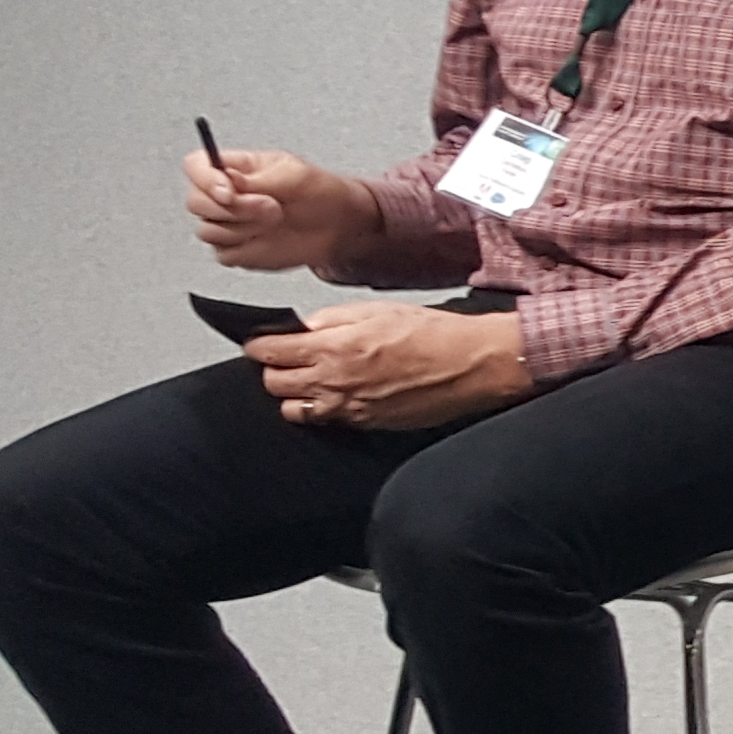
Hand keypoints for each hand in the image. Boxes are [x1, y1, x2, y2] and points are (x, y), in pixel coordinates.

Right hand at [188, 146, 376, 273]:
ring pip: (207, 230)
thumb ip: (255, 179)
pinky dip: (247, 248)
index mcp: (235, 169)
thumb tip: (224, 178)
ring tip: (276, 220)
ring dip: (244, 228)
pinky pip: (223, 254)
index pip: (196, 166)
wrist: (340, 227)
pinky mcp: (236, 250)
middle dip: (233, 208)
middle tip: (270, 207)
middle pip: (196, 202)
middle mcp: (226, 196)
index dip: (204, 179)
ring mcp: (228, 224)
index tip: (228, 191)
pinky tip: (270, 238)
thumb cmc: (321, 193)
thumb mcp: (293, 175)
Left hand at [254, 304, 533, 431]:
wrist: (472, 365)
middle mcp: (333, 382)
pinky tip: (340, 395)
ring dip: (295, 394)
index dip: (260, 345)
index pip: (269, 351)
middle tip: (289, 358)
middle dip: (275, 369)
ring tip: (312, 380)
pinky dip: (324, 409)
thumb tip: (306, 327)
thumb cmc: (434, 334)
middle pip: (273, 383)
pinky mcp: (365, 424)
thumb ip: (334, 318)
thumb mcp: (379, 309)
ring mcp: (347, 408)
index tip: (261, 342)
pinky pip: (327, 420)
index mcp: (333, 347)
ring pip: (292, 409)